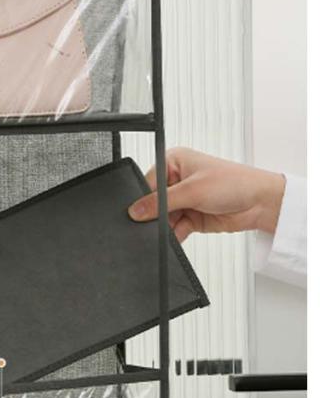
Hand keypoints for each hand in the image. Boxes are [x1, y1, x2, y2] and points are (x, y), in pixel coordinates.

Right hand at [128, 148, 285, 241]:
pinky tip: (176, 235)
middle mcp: (177, 179)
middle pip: (153, 202)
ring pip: (162, 218)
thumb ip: (161, 202)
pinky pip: (173, 229)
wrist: (261, 203)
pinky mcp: (191, 217)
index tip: (138, 213)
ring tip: (171, 227)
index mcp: (174, 161)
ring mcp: (184, 199)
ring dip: (165, 226)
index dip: (143, 198)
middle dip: (155, 215)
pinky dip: (173, 234)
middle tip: (156, 222)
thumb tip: (136, 210)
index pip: (148, 181)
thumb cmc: (235, 183)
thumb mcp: (193, 190)